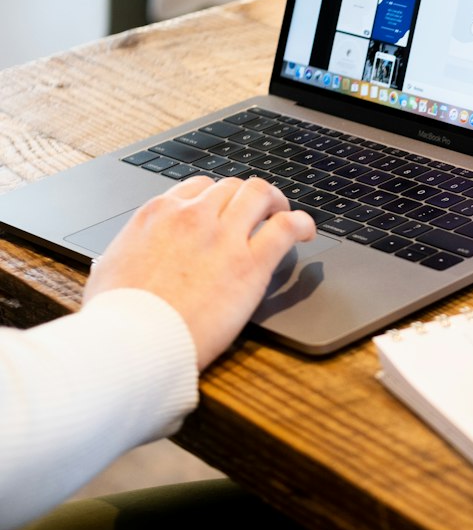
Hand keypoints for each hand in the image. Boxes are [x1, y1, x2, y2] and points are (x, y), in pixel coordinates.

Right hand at [84, 175, 316, 368]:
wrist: (134, 341)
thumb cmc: (118, 315)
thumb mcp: (110, 268)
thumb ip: (126, 254)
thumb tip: (124, 259)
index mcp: (157, 214)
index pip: (197, 188)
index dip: (216, 199)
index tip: (224, 211)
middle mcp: (192, 216)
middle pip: (231, 187)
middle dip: (247, 198)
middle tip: (259, 213)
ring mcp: (223, 236)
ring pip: (260, 194)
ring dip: (275, 201)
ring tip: (283, 215)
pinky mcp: (250, 264)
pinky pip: (286, 227)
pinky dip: (302, 223)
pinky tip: (306, 231)